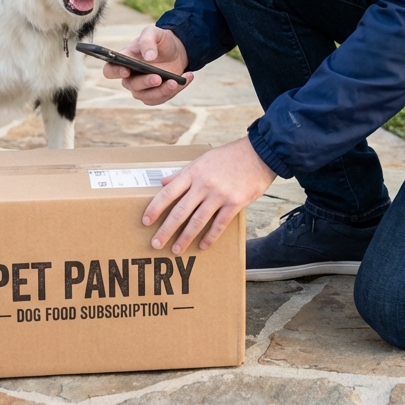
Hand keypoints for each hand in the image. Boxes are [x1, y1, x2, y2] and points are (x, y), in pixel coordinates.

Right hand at [102, 24, 193, 105]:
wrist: (177, 49)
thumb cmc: (160, 40)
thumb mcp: (154, 32)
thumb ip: (148, 40)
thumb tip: (148, 57)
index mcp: (124, 60)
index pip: (110, 70)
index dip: (115, 72)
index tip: (126, 70)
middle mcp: (130, 77)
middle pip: (131, 86)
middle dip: (145, 83)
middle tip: (158, 78)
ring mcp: (143, 88)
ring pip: (147, 97)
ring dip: (162, 91)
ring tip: (176, 81)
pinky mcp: (156, 94)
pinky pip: (163, 98)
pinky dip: (176, 90)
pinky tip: (186, 78)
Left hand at [142, 138, 276, 253]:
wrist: (259, 154)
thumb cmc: (229, 156)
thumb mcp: (202, 159)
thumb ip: (183, 173)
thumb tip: (163, 182)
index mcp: (193, 173)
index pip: (168, 193)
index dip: (155, 208)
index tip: (145, 221)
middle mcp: (204, 185)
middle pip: (180, 211)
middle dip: (166, 230)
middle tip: (155, 243)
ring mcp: (219, 195)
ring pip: (197, 221)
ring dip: (185, 237)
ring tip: (176, 250)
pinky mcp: (235, 203)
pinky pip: (219, 224)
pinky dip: (210, 237)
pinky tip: (202, 246)